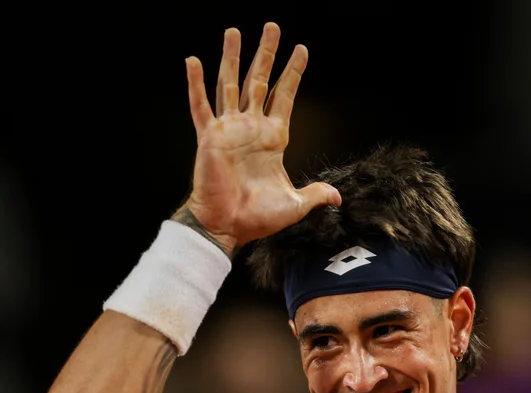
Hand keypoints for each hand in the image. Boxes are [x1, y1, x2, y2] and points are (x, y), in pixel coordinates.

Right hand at [180, 22, 340, 253]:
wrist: (228, 226)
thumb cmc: (257, 218)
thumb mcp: (295, 204)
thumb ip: (315, 194)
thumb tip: (336, 196)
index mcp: (273, 139)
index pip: (284, 96)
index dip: (293, 73)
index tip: (301, 50)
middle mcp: (251, 128)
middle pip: (260, 81)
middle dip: (267, 54)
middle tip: (273, 27)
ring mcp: (229, 130)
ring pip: (230, 84)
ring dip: (232, 58)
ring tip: (234, 31)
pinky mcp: (209, 137)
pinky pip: (200, 106)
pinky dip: (196, 84)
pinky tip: (193, 61)